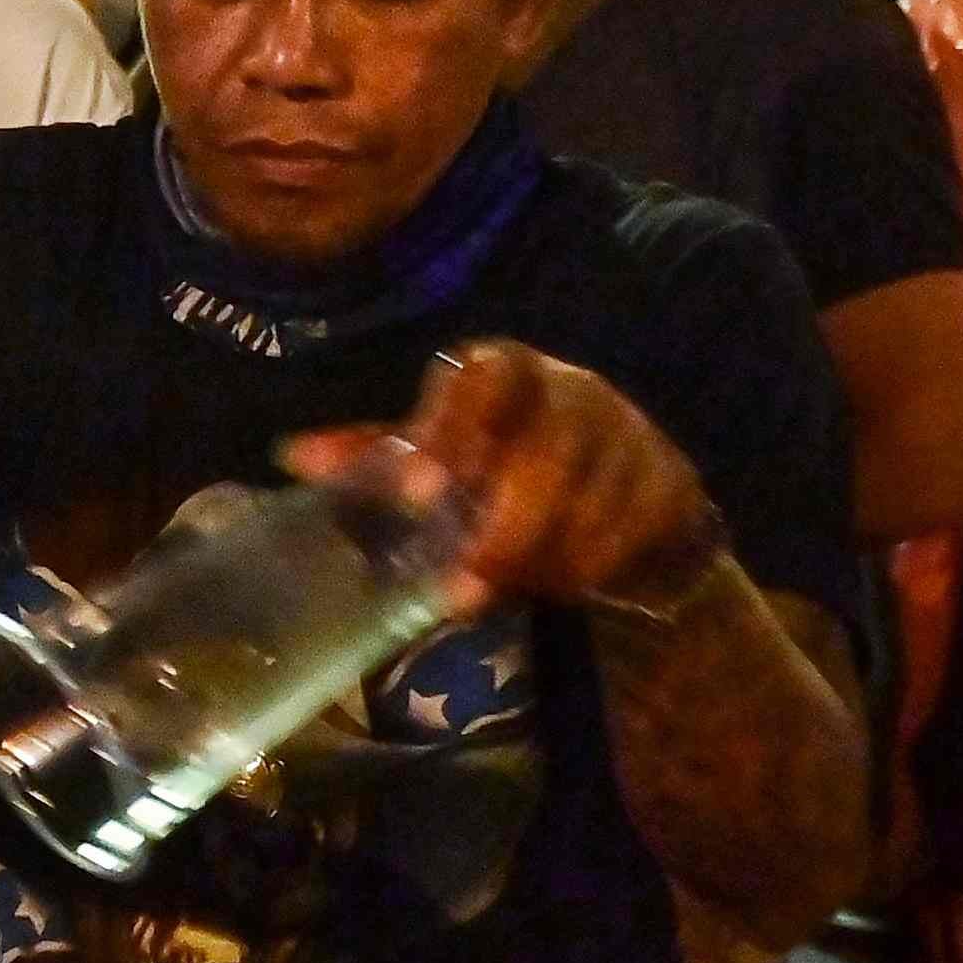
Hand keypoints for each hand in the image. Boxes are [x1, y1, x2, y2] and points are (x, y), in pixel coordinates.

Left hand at [288, 339, 719, 619]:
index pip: (482, 375)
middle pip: (547, 451)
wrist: (620, 493)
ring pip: (592, 501)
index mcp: (506, 371)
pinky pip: (634, 532)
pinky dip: (592, 567)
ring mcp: (630, 434)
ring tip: (501, 591)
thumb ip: (379, 455)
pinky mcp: (671, 480)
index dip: (450, 428)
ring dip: (544, 558)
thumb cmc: (505, 467)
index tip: (416, 491)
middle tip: (461, 590)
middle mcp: (573, 390)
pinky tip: (563, 582)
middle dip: (503, 529)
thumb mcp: (441, 455)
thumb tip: (292, 455)